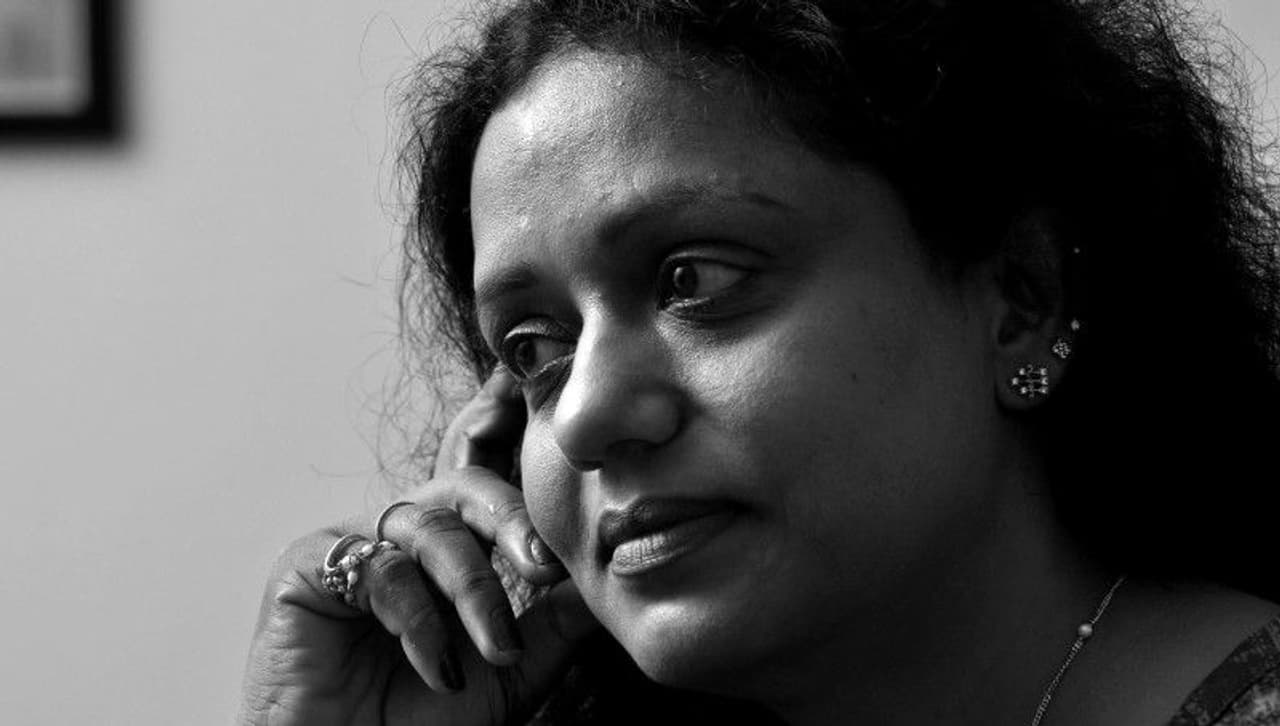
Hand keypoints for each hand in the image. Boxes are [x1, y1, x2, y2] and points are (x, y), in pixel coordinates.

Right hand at [238, 370, 597, 725]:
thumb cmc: (416, 725)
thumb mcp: (504, 675)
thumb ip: (550, 628)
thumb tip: (600, 581)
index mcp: (446, 554)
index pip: (488, 496)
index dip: (515, 463)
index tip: (553, 453)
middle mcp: (402, 539)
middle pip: (464, 491)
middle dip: (511, 519)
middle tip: (542, 563)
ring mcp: (355, 547)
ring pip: (431, 529)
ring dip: (473, 592)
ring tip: (494, 650)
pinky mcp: (309, 565)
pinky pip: (381, 567)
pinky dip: (418, 618)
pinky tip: (436, 665)